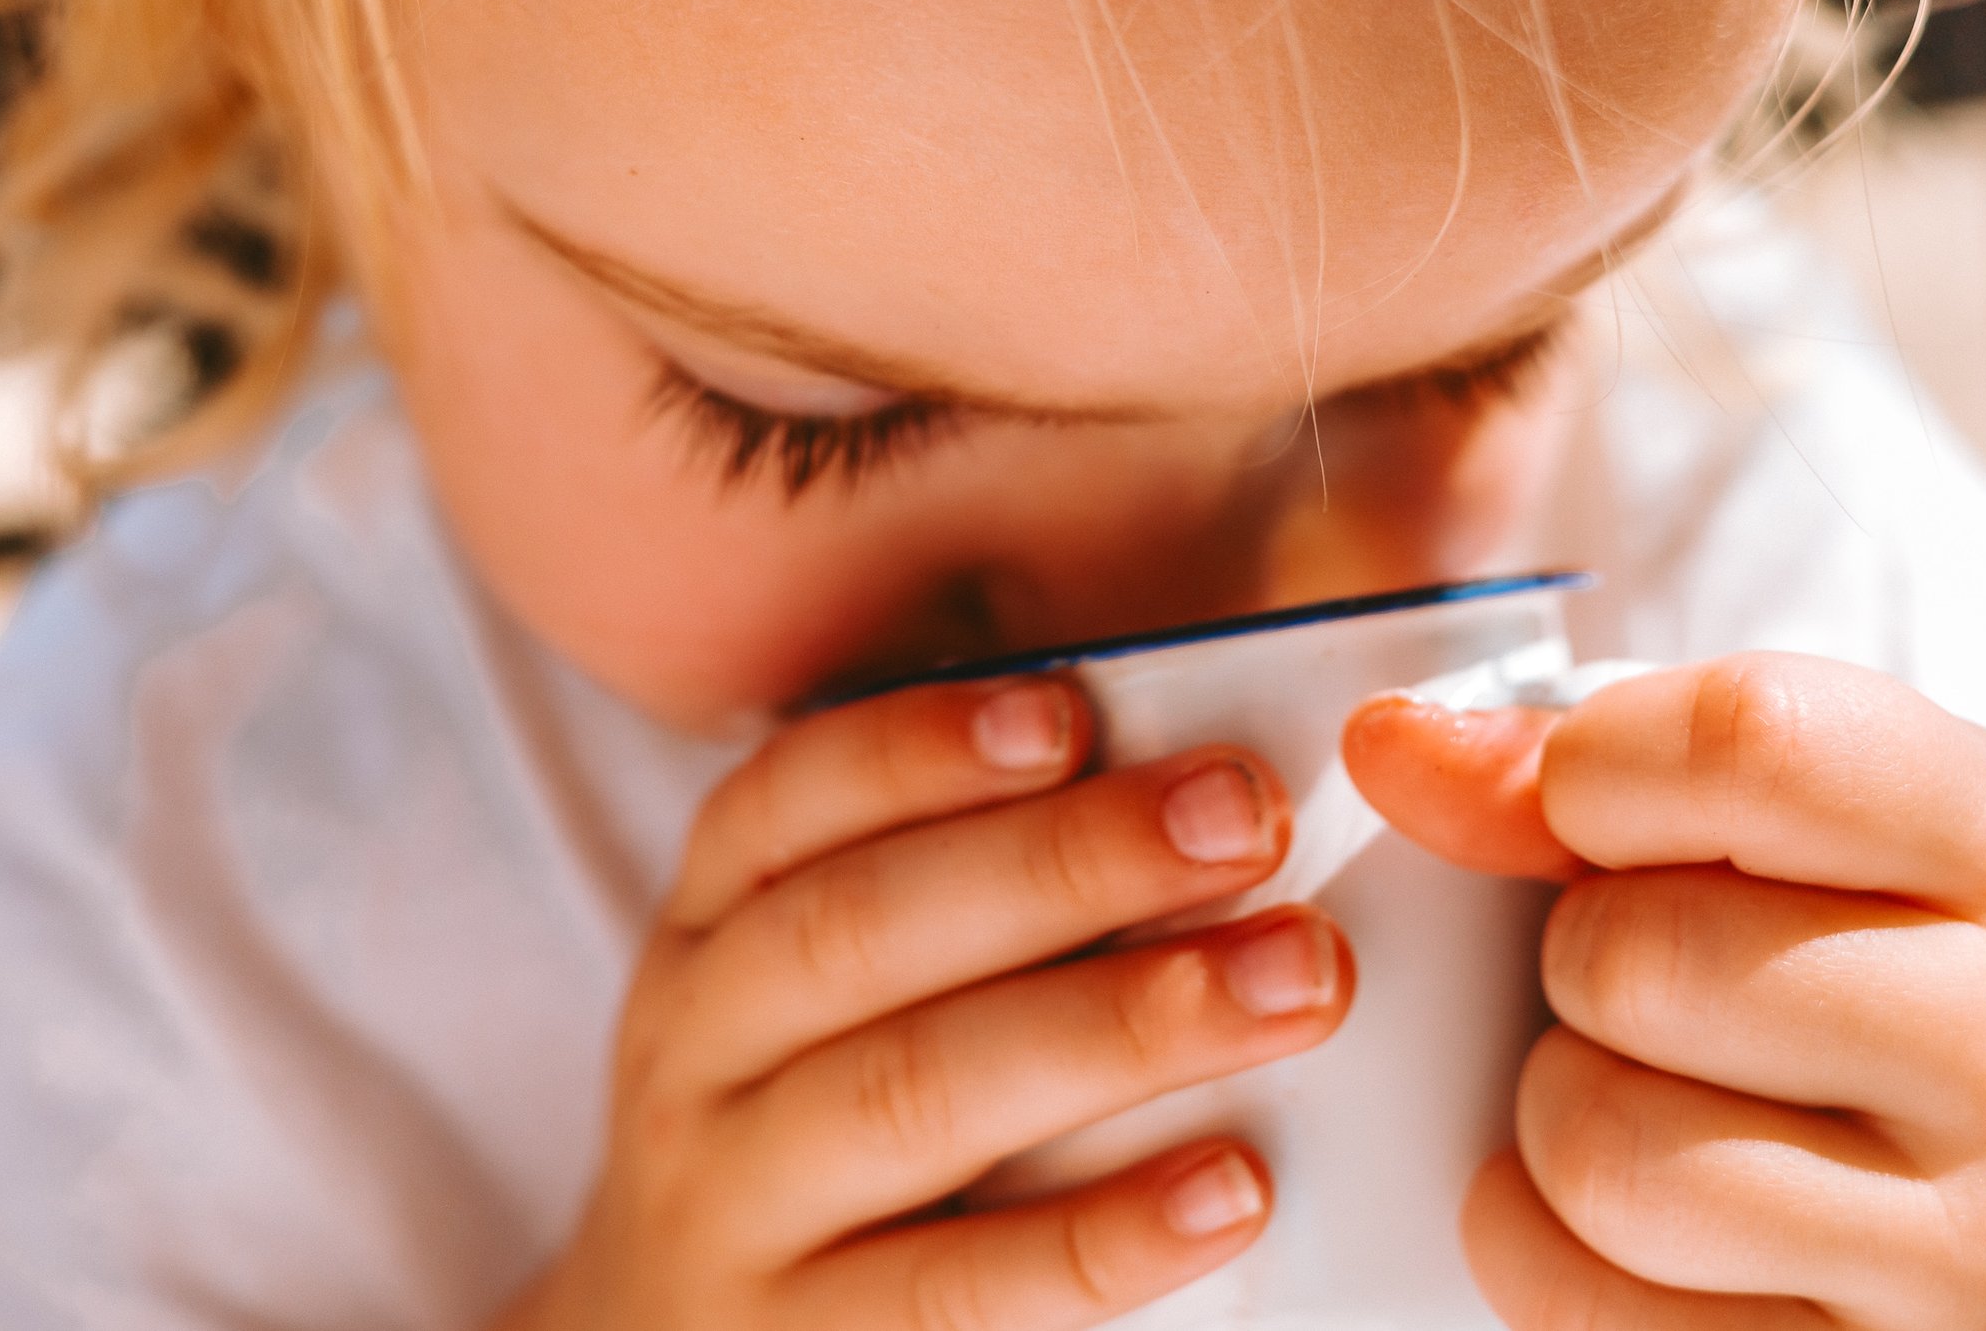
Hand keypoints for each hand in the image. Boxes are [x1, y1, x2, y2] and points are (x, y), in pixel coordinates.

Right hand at [502, 677, 1353, 1330]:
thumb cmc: (825, 1133)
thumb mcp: (830, 995)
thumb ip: (973, 895)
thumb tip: (1193, 784)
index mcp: (709, 931)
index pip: (785, 801)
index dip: (922, 748)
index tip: (1074, 714)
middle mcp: (693, 1056)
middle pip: (860, 931)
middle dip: (1065, 863)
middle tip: (1249, 822)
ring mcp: (729, 1212)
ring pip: (909, 1095)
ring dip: (1118, 1026)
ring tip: (1292, 979)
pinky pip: (955, 1294)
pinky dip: (1101, 1236)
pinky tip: (1235, 1187)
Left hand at [1344, 653, 1985, 1329]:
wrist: (1983, 1167)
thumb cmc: (1824, 940)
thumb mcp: (1744, 809)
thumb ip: (1555, 763)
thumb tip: (1391, 748)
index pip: (1752, 739)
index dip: (1600, 761)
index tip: (1591, 801)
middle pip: (1640, 960)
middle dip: (1577, 952)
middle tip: (1647, 967)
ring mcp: (1962, 1247)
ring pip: (1600, 1151)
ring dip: (1559, 1104)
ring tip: (1647, 1080)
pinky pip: (1580, 1300)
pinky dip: (1541, 1240)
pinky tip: (1630, 1200)